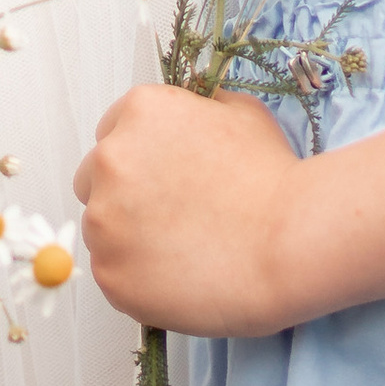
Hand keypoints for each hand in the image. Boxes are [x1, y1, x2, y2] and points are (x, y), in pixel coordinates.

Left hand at [73, 84, 305, 336]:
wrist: (290, 243)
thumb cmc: (273, 179)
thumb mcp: (243, 113)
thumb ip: (202, 107)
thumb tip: (194, 110)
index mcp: (139, 112)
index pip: (111, 132)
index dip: (141, 157)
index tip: (163, 179)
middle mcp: (110, 159)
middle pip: (94, 180)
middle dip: (124, 195)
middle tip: (171, 216)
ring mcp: (105, 221)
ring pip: (102, 230)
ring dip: (129, 238)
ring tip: (183, 250)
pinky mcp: (110, 274)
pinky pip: (113, 274)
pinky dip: (139, 279)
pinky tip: (180, 276)